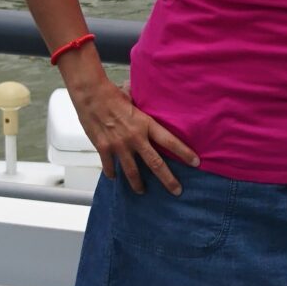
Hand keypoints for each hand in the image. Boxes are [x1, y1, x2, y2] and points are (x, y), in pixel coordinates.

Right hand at [69, 76, 198, 194]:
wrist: (91, 95)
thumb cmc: (112, 93)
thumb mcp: (134, 100)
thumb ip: (142, 108)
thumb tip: (147, 102)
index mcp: (146, 124)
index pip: (170, 141)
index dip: (184, 153)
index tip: (195, 162)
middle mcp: (135, 138)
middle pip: (155, 163)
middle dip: (168, 179)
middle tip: (177, 190)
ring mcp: (119, 145)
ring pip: (132, 171)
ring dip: (138, 184)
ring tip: (142, 191)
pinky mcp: (104, 148)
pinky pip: (110, 166)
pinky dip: (112, 173)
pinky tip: (114, 177)